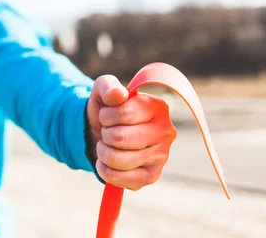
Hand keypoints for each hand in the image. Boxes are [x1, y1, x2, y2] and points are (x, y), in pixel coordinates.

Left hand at [86, 75, 176, 190]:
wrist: (100, 131)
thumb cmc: (107, 108)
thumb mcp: (103, 90)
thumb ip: (108, 87)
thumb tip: (119, 94)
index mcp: (157, 107)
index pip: (124, 113)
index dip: (106, 116)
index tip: (107, 115)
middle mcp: (165, 131)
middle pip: (119, 137)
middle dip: (104, 134)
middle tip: (107, 132)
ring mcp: (161, 156)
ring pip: (117, 159)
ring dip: (103, 152)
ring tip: (107, 146)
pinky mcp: (152, 176)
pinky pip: (120, 179)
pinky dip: (105, 171)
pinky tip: (107, 163)